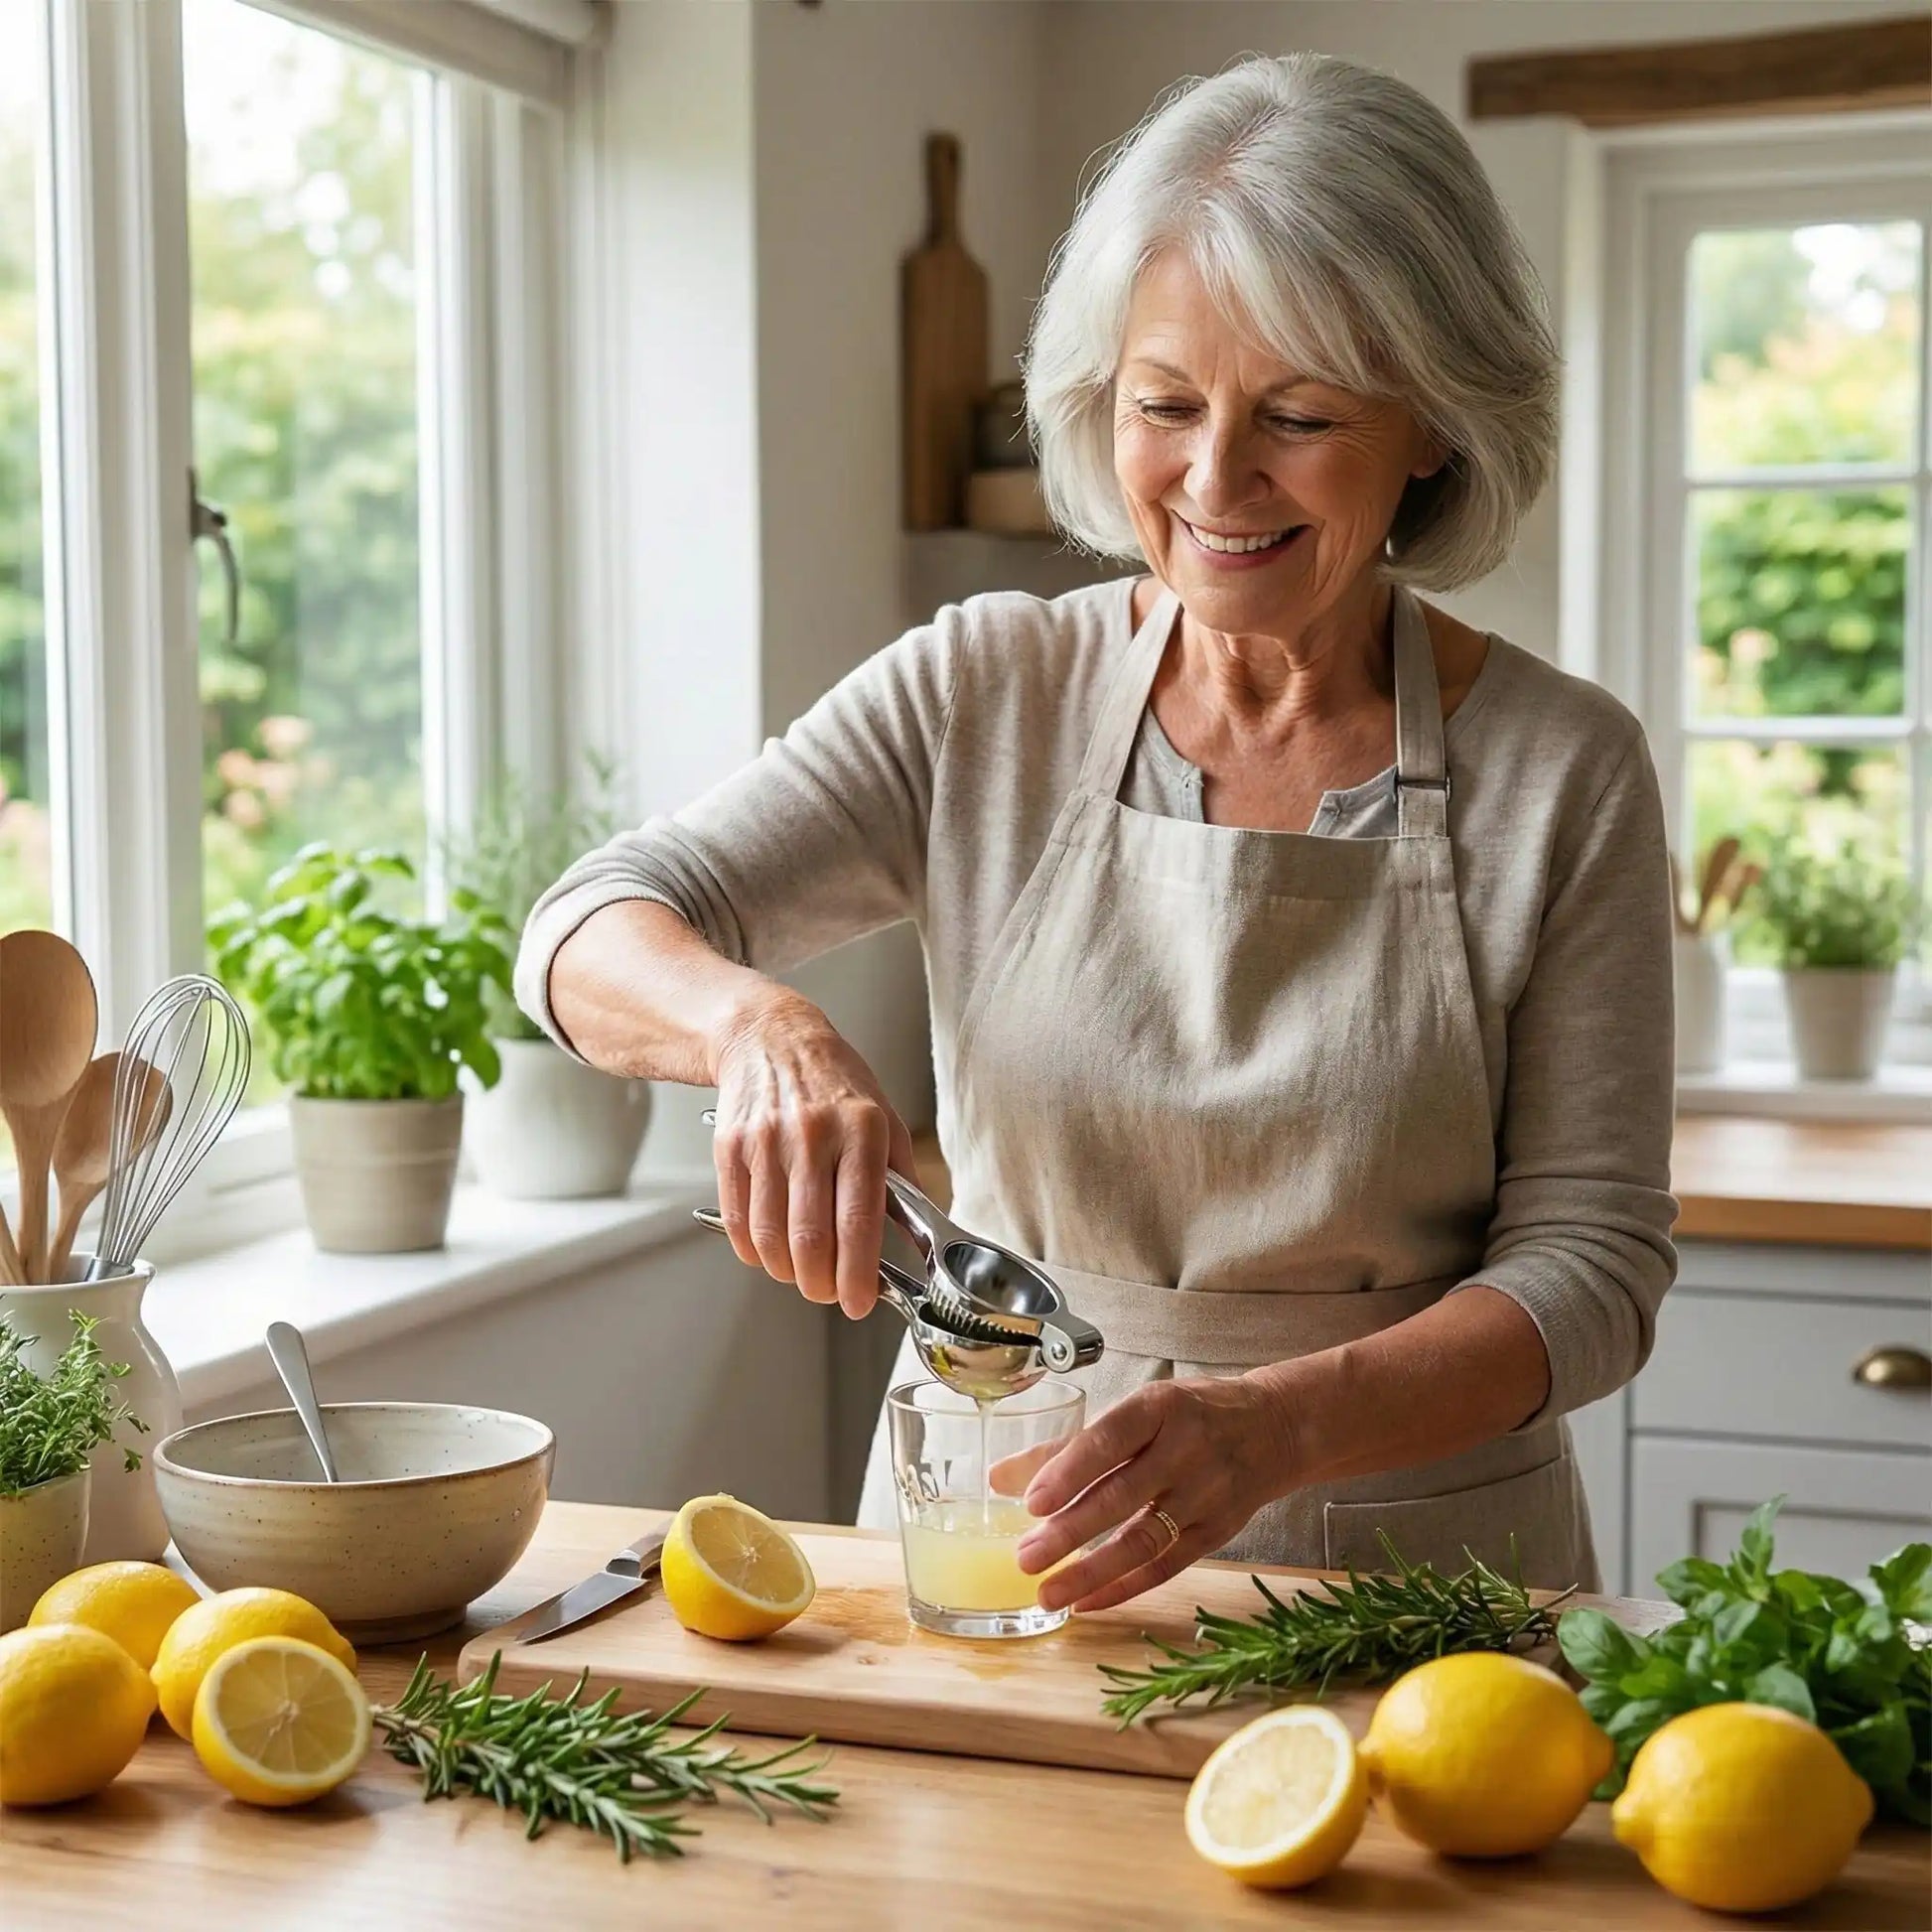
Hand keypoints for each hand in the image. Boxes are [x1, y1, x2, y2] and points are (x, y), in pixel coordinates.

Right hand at [710, 989, 918, 1318]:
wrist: (770, 1038)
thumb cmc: (834, 1082)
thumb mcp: (884, 1118)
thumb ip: (901, 1181)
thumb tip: (917, 1241)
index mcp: (862, 1129)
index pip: (859, 1218)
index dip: (858, 1273)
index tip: (860, 1300)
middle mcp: (813, 1135)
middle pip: (811, 1238)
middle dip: (821, 1284)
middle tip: (829, 1292)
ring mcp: (767, 1142)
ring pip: (771, 1237)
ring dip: (787, 1271)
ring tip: (801, 1271)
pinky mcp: (731, 1149)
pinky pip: (739, 1219)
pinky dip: (754, 1249)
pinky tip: (770, 1249)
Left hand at [1014, 1375, 1293, 1613]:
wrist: (1274, 1428)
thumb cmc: (1191, 1415)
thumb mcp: (1140, 1409)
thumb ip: (1072, 1445)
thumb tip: (1001, 1477)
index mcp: (1160, 1408)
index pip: (1110, 1438)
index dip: (1070, 1470)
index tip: (1031, 1502)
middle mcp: (1186, 1450)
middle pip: (1123, 1495)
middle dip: (1070, 1531)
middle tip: (1026, 1558)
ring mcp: (1206, 1495)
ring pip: (1144, 1540)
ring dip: (1092, 1571)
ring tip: (1048, 1593)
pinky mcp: (1217, 1533)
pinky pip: (1166, 1566)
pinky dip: (1124, 1587)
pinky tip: (1086, 1602)